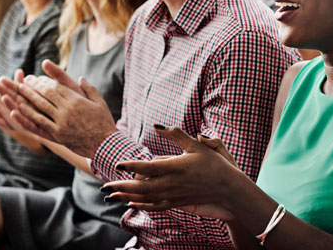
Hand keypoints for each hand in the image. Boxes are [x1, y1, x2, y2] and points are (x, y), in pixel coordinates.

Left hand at [101, 127, 239, 220]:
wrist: (227, 187)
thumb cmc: (213, 163)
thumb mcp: (196, 145)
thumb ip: (175, 135)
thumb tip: (157, 126)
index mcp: (175, 167)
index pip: (148, 167)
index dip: (131, 166)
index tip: (117, 165)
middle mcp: (172, 183)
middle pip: (141, 187)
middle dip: (122, 186)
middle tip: (105, 185)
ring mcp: (174, 195)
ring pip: (146, 198)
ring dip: (127, 197)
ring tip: (112, 195)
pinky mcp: (177, 202)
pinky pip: (155, 206)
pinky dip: (141, 205)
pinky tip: (131, 204)